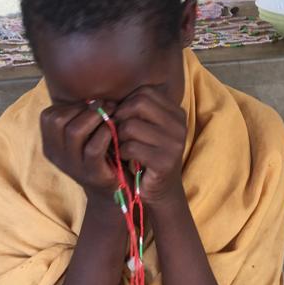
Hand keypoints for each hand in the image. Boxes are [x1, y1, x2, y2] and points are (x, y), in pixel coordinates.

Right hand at [40, 103, 117, 198]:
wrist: (113, 189)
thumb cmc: (101, 154)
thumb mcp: (84, 136)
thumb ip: (81, 117)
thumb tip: (94, 97)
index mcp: (51, 145)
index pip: (48, 116)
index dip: (70, 106)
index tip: (90, 105)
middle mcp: (57, 156)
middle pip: (58, 120)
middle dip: (83, 109)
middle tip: (104, 106)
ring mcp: (73, 166)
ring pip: (74, 131)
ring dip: (96, 117)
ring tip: (111, 114)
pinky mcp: (91, 173)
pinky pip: (94, 147)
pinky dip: (105, 133)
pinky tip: (114, 130)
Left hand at [114, 87, 186, 205]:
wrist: (160, 191)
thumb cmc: (147, 155)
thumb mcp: (145, 129)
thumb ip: (134, 111)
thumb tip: (104, 100)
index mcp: (176, 113)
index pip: (144, 92)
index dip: (126, 103)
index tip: (120, 118)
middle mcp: (179, 125)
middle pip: (138, 104)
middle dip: (121, 117)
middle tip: (117, 132)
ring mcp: (174, 144)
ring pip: (131, 126)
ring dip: (119, 137)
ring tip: (122, 146)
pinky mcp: (165, 162)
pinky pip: (131, 148)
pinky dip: (122, 152)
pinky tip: (126, 158)